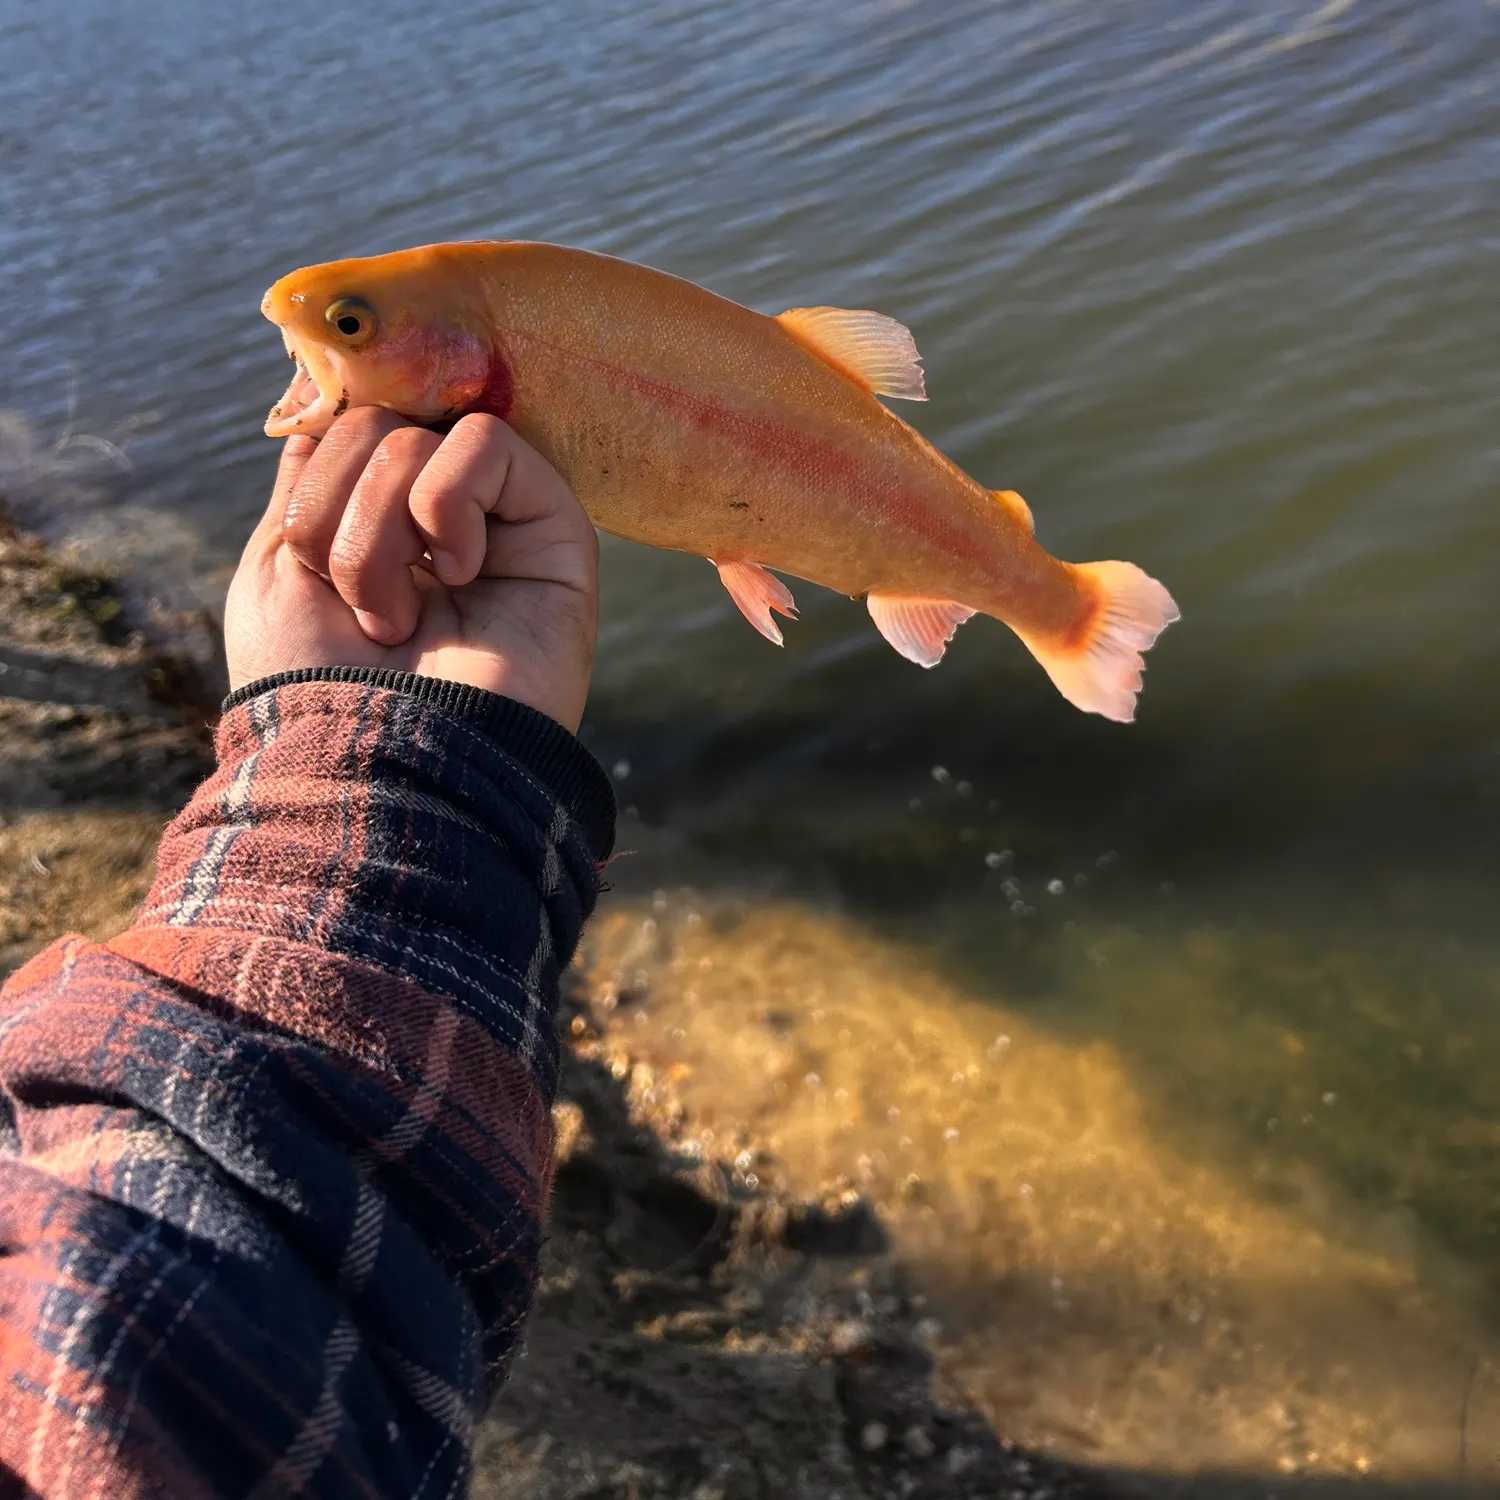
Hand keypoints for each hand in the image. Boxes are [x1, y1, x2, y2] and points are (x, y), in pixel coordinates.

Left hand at [225, 409, 597, 731]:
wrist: (386, 759)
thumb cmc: (318, 679)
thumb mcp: (277, 566)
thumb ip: (309, 474)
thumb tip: (330, 391)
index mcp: (372, 524)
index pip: (347, 425)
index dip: (322, 451)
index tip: (310, 522)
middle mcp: (437, 520)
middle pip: (374, 426)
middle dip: (338, 508)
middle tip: (355, 600)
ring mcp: (499, 523)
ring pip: (421, 436)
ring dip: (380, 528)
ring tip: (398, 615)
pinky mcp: (553, 531)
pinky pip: (488, 445)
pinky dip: (447, 507)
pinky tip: (458, 579)